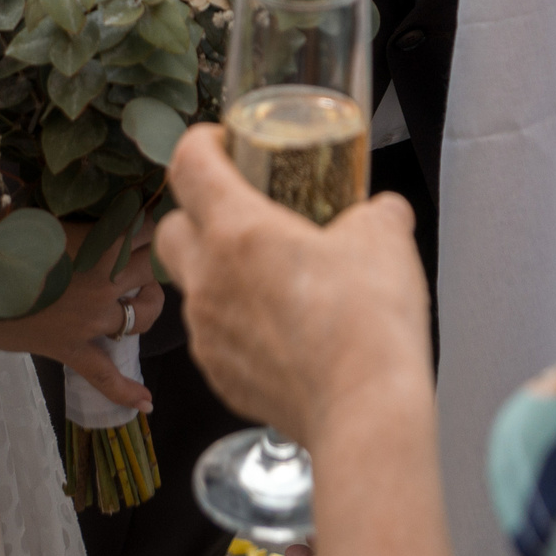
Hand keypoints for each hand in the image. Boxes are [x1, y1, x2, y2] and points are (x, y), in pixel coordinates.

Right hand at [0, 223, 162, 408]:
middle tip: (139, 251)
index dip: (149, 221)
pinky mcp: (71, 349)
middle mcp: (105, 283)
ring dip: (150, 302)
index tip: (146, 217)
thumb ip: (77, 213)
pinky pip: (104, 375)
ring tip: (142, 294)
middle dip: (152, 257)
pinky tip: (147, 404)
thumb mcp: (41, 214)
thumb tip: (93, 200)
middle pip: (153, 268)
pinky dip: (126, 390)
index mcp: (101, 243)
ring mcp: (91, 321)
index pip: (148, 228)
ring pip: (145, 315)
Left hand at [155, 126, 434, 450]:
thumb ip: (375, 212)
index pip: (188, 165)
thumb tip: (380, 210)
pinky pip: (215, 335)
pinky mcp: (221, 376)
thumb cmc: (367, 325)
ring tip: (272, 276)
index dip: (201, 142)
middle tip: (240, 209)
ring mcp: (209, 334)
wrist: (366, 413)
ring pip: (194, 285)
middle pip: (170, 227)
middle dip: (195, 211)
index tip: (222, 142)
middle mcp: (210, 281)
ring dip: (220, 272)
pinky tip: (282, 327)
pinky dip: (238, 322)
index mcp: (238, 231)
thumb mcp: (385, 239)